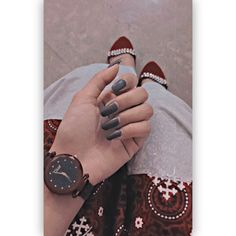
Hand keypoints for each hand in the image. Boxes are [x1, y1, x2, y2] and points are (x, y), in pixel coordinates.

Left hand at [50, 64, 152, 184]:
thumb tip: (116, 66)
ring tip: (110, 126)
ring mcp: (130, 126)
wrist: (73, 157)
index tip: (115, 88)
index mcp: (112, 99)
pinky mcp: (135, 142)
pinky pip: (146, 128)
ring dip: (127, 116)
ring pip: (148, 110)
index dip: (128, 82)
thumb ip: (100, 80)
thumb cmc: (74, 128)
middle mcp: (123, 110)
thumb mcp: (82, 98)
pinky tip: (116, 136)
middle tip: (108, 111)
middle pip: (143, 94)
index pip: (133, 82)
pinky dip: (130, 129)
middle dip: (126, 100)